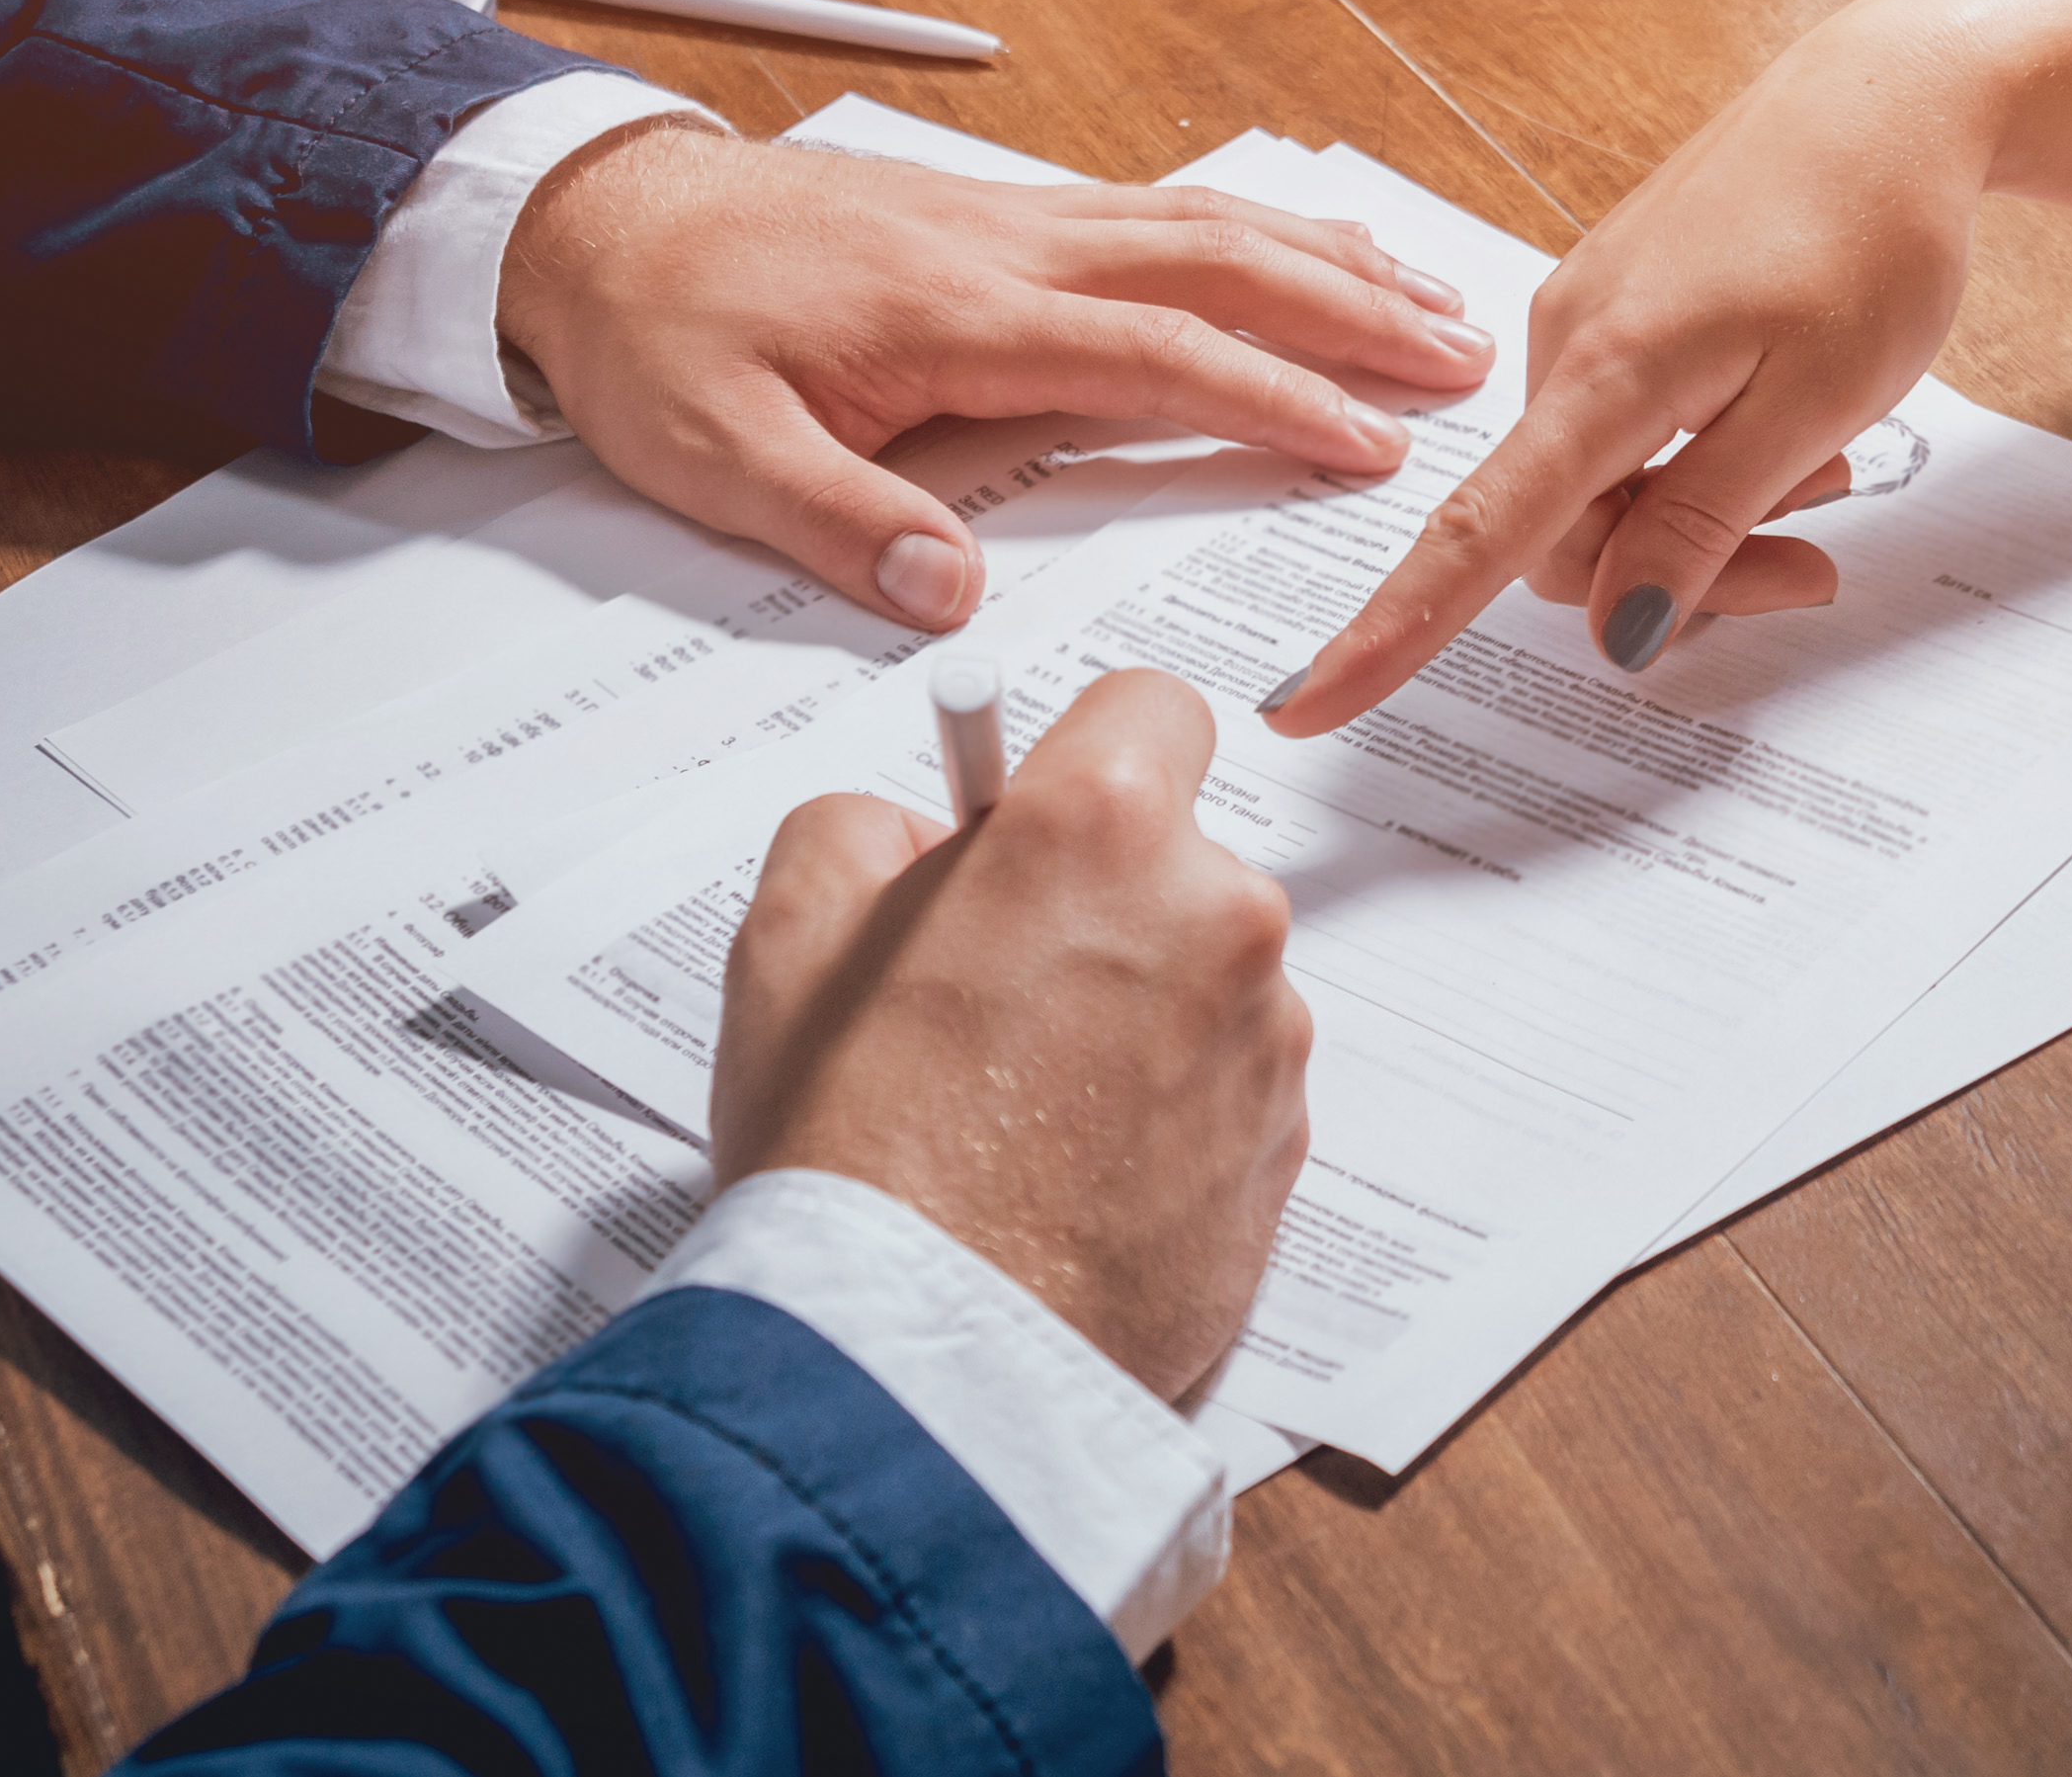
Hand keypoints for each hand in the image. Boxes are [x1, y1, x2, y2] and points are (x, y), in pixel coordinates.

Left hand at [499, 127, 1497, 631]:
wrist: (594, 220)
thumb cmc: (654, 335)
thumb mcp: (714, 457)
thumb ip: (841, 525)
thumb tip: (955, 599)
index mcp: (957, 314)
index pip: (1153, 354)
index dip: (1271, 399)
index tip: (1371, 445)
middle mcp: (1009, 247)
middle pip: (1219, 266)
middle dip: (1352, 313)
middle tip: (1467, 363)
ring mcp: (1014, 219)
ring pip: (1206, 225)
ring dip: (1329, 261)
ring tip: (1434, 302)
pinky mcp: (1002, 214)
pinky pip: (1161, 210)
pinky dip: (1259, 228)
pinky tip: (1308, 245)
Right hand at [704, 670, 1312, 1400]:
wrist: (922, 1360)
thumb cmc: (849, 1147)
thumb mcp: (786, 935)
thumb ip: (863, 829)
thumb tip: (925, 832)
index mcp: (1104, 831)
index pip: (1151, 710)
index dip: (1081, 761)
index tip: (1031, 826)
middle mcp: (1220, 917)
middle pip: (1177, 861)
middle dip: (1099, 905)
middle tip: (991, 995)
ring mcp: (1269, 1043)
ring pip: (1207, 981)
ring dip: (1137, 1014)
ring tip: (1021, 1110)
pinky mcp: (1286, 1153)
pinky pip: (1228, 1090)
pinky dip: (1167, 1114)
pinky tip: (1072, 1176)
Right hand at [1263, 0, 2004, 730]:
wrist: (1893, 95)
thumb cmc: (1872, 235)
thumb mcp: (1815, 407)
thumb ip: (1706, 523)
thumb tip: (1615, 627)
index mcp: (1606, 370)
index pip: (1477, 534)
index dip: (1392, 634)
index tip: (1307, 708)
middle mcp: (1567, 341)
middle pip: (1571, 535)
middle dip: (1680, 575)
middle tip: (1815, 562)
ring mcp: (1585, 316)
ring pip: (1604, 487)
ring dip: (1702, 513)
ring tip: (1826, 466)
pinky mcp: (1616, 305)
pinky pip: (1623, 429)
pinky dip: (1697, 457)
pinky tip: (1785, 423)